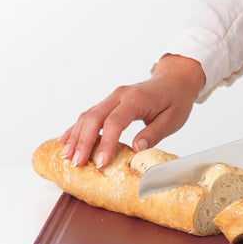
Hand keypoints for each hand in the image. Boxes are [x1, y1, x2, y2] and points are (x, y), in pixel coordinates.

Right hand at [59, 54, 204, 166]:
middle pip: (94, 118)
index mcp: (136, 99)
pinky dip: (77, 128)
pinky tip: (66, 140)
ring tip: (66, 156)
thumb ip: (154, 133)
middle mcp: (120, 95)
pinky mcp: (110, 101)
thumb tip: (137, 149)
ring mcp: (113, 97)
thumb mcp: (172, 119)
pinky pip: (90, 114)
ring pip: (88, 115)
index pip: (115, 122)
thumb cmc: (176, 100)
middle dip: (83, 142)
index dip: (105, 143)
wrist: (174, 80)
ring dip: (75, 136)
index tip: (100, 163)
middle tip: (76, 163)